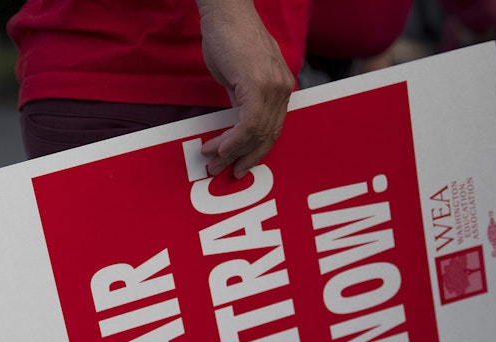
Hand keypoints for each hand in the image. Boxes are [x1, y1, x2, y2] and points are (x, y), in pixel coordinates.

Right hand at [196, 0, 294, 177]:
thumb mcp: (238, 76)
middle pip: (268, 136)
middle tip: (222, 171)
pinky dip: (232, 141)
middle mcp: (283, 88)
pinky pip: (248, 125)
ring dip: (231, 152)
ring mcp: (273, 87)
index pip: (273, 129)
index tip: (237, 164)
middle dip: (243, 158)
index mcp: (282, 87)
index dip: (255, 152)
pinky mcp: (258, 85)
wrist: (225, 13)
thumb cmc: (228, 38)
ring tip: (211, 161)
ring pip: (257, 134)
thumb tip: (235, 123)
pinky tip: (217, 147)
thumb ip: (242, 99)